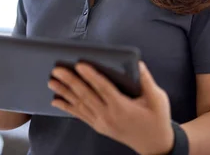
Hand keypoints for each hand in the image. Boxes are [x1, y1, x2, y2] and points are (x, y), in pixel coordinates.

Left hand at [48, 61, 173, 154]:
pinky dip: (67, 107)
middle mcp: (109, 115)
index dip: (90, 75)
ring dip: (64, 92)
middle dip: (70, 81)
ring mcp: (102, 122)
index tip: (79, 65)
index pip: (103, 88)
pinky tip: (55, 101)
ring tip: (51, 81)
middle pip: (86, 95)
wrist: (155, 145)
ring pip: (79, 105)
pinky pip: (80, 115)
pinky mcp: (99, 126)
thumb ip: (146, 81)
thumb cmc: (157, 120)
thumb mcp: (157, 99)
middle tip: (57, 69)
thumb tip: (137, 63)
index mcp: (122, 106)